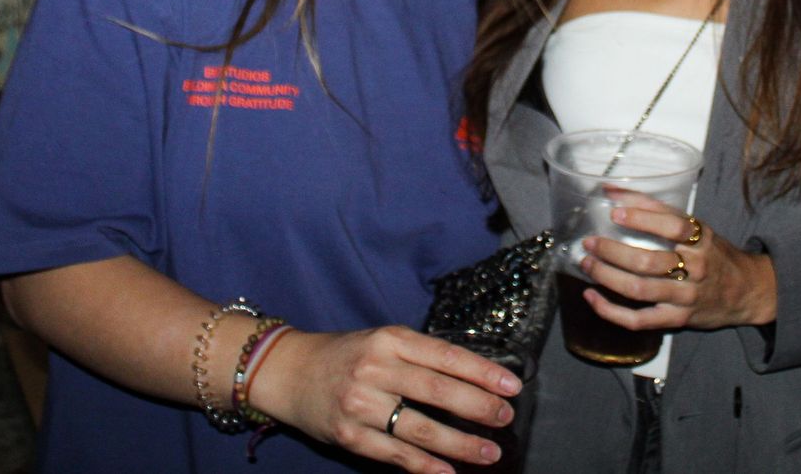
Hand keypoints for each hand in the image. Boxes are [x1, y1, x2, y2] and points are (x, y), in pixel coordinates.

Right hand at [253, 325, 521, 473]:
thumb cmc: (345, 355)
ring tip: (489, 452)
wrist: (288, 372)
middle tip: (505, 417)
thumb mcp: (382, 342)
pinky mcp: (349, 435)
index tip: (511, 385)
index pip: (446, 355)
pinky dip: (424, 465)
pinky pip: (394, 453)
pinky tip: (448, 472)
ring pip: (420, 428)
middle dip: (478, 406)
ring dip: (460, 444)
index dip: (482, 372)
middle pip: (437, 391)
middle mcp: (376, 369)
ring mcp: (360, 403)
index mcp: (390, 340)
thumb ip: (422, 357)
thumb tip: (474, 379)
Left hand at [579, 192, 776, 331]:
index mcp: (702, 239)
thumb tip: (613, 190)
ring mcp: (686, 296)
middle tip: (590, 242)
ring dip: (607, 276)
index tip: (615, 212)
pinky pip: (640, 320)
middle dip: (613, 252)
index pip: (674, 226)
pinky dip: (611, 311)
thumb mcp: (699, 227)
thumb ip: (659, 209)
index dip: (643, 218)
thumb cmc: (716, 254)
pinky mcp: (678, 319)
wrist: (748, 292)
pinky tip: (592, 298)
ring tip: (587, 264)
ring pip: (640, 289)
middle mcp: (695, 268)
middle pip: (650, 262)